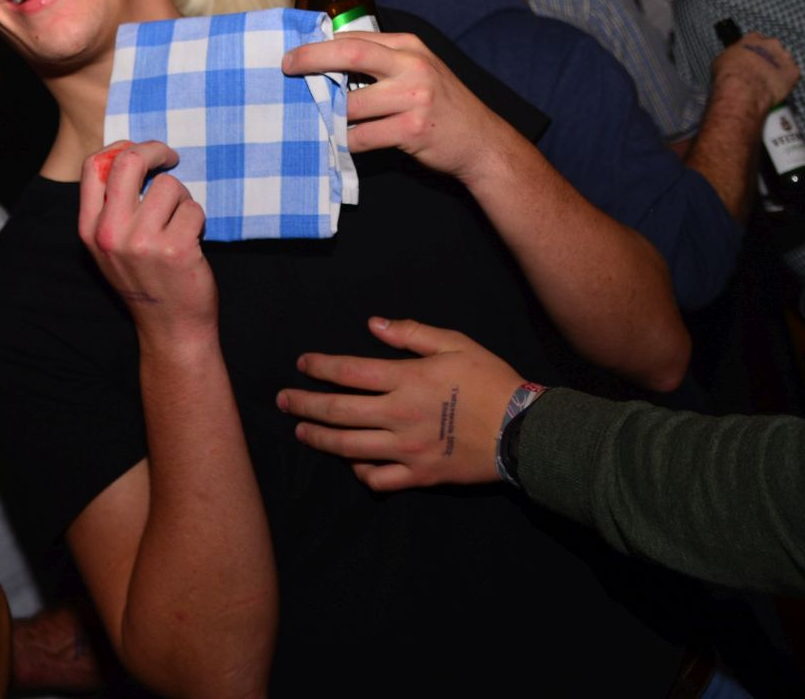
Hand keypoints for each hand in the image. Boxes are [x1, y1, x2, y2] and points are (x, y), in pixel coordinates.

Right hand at [78, 140, 218, 345]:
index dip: (121, 147)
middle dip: (155, 151)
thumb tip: (130, 154)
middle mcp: (110, 233)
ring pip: (169, 186)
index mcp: (89, 229)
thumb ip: (112, 207)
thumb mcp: (111, 247)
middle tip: (171, 158)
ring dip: (182, 200)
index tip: (142, 151)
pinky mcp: (175, 248)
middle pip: (128, 161)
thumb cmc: (146, 280)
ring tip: (180, 225)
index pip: (94, 166)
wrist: (170, 328)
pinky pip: (193, 209)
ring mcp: (142, 241)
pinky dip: (198, 221)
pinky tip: (192, 243)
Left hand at [276, 317, 526, 489]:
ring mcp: (406, 449)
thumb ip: (411, 334)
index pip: (348, 372)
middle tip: (282, 400)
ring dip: (320, 439)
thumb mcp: (455, 343)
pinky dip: (361, 473)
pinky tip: (352, 464)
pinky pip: (379, 480)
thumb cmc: (489, 380)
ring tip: (301, 432)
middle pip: (338, 411)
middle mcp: (398, 415)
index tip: (301, 364)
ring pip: (350, 447)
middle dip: (304, 405)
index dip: (319, 367)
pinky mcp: (419, 475)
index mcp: (406, 379)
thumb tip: (373, 324)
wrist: (522, 429)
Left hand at [281, 30, 507, 182]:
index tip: (296, 53)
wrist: (480, 141)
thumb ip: (383, 63)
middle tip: (286, 67)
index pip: (355, 38)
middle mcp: (412, 66)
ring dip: (328, 114)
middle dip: (311, 60)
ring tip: (312, 118)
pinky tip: (338, 144)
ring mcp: (413, 98)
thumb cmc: (442, 105)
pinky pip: (363, 137)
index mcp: (409, 47)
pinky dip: (345, 141)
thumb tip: (331, 62)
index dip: (320, 45)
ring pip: (351, 104)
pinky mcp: (412, 129)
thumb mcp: (419, 70)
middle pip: (349, 55)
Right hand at [710, 30, 798, 114]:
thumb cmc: (731, 75)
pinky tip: (778, 88)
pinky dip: (787, 81)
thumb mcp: (721, 60)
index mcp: (753, 39)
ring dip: (779, 69)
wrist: (743, 88)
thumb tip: (729, 62)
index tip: (750, 57)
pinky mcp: (793, 73)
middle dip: (768, 58)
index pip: (756, 39)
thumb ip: (731, 57)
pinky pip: (793, 76)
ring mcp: (784, 58)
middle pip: (773, 48)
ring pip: (785, 62)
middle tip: (760, 70)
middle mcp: (771, 44)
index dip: (754, 50)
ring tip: (769, 81)